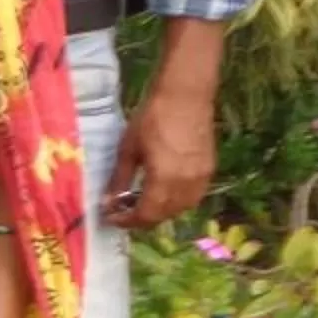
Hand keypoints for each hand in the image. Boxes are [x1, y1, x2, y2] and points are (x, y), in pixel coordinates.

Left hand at [108, 77, 214, 229]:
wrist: (184, 96)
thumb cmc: (151, 118)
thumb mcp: (128, 150)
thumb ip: (119, 180)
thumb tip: (108, 202)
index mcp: (164, 180)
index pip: (146, 215)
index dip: (127, 222)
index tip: (111, 218)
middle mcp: (187, 184)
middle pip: (165, 215)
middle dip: (142, 219)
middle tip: (123, 212)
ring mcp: (202, 178)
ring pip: (181, 208)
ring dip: (161, 212)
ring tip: (140, 203)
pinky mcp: (209, 169)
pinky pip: (193, 196)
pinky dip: (176, 201)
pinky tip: (162, 192)